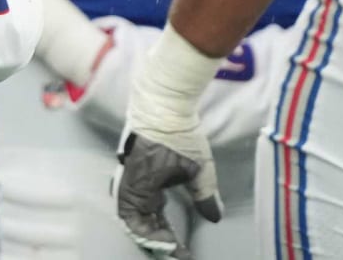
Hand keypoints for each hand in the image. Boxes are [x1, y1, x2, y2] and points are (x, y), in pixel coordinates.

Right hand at [112, 28, 226, 258]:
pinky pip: (136, 191)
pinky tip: (162, 203)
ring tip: (168, 228)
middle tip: (174, 244)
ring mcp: (129, 170)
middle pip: (134, 218)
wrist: (162, 98)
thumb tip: (213, 217)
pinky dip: (148, 204)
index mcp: (138, 187)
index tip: (177, 248)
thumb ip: (205, 197)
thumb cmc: (178, 133)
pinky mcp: (134, 160)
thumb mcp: (198, 168)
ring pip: (134, 205)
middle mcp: (128, 181)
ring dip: (149, 219)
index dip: (157, 240)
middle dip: (154, 233)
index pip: (139, 225)